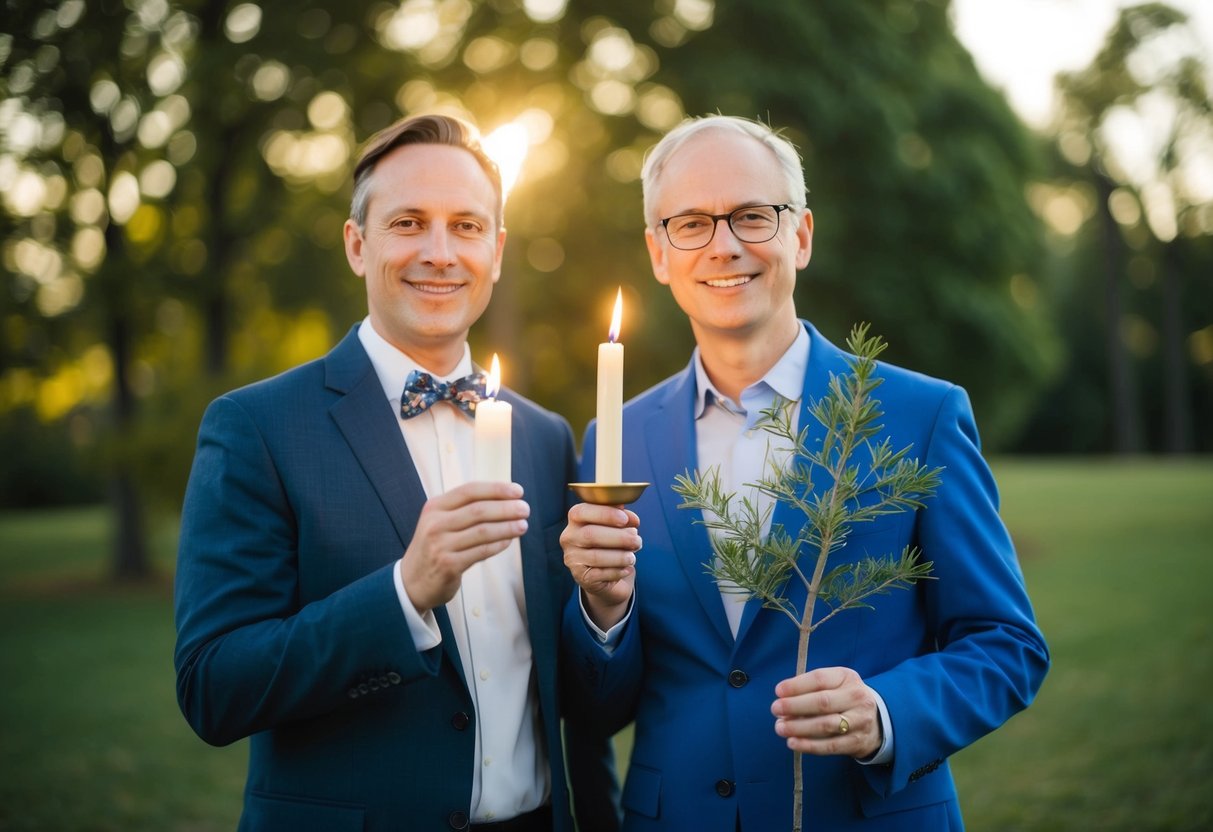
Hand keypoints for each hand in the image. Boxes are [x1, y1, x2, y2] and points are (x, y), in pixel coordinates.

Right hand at [399, 481, 529, 613]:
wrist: (411, 582)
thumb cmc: (434, 547)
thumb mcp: (440, 522)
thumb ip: (464, 510)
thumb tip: (505, 500)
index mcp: (435, 506)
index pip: (469, 491)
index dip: (496, 489)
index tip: (518, 491)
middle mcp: (435, 523)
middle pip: (478, 510)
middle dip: (506, 508)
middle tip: (525, 509)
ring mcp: (440, 545)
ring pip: (482, 531)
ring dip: (507, 527)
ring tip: (523, 525)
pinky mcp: (448, 565)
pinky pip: (481, 552)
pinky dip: (498, 545)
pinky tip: (509, 541)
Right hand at [560, 502, 640, 629]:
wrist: (603, 575)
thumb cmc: (609, 544)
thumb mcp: (615, 527)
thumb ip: (622, 518)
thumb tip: (632, 519)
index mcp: (576, 519)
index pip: (582, 512)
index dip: (604, 514)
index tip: (624, 519)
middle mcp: (569, 538)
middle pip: (590, 535)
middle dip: (618, 537)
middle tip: (637, 540)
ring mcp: (573, 558)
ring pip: (596, 556)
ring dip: (619, 556)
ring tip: (632, 557)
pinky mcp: (581, 577)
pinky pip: (600, 574)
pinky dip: (617, 571)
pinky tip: (627, 569)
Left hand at [771, 666, 882, 758]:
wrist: (876, 720)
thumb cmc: (843, 698)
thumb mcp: (834, 684)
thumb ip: (811, 689)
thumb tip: (783, 700)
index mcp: (847, 677)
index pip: (820, 679)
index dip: (797, 685)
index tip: (778, 691)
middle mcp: (856, 697)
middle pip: (822, 702)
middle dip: (795, 706)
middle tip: (775, 709)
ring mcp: (858, 720)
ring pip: (825, 725)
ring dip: (799, 727)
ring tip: (780, 728)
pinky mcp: (856, 742)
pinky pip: (830, 745)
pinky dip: (809, 745)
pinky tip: (793, 743)